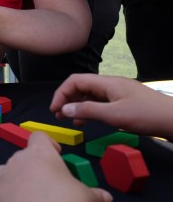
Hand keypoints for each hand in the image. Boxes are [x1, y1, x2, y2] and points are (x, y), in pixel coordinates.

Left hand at [0, 132, 111, 201]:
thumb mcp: (88, 199)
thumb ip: (96, 195)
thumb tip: (105, 198)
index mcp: (40, 154)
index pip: (39, 137)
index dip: (48, 144)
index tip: (57, 155)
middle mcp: (17, 160)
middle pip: (23, 155)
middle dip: (34, 166)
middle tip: (49, 185)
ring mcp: (1, 177)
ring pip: (5, 170)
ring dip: (14, 178)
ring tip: (28, 195)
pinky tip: (0, 199)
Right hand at [50, 74, 172, 139]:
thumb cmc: (146, 115)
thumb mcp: (114, 115)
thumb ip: (88, 110)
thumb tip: (65, 109)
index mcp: (107, 83)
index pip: (75, 81)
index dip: (61, 93)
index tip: (55, 109)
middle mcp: (111, 84)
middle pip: (82, 86)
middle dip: (67, 99)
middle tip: (59, 115)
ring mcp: (118, 92)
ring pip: (91, 95)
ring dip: (78, 105)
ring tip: (70, 120)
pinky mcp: (125, 101)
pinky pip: (101, 102)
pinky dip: (90, 109)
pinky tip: (88, 120)